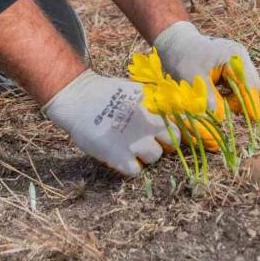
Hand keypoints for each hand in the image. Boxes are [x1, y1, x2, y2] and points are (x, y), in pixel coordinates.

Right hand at [42, 69, 177, 176]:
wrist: (79, 98)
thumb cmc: (107, 91)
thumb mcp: (136, 89)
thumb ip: (154, 100)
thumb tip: (173, 109)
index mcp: (154, 107)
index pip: (180, 122)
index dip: (179, 127)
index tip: (170, 129)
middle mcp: (149, 126)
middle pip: (173, 141)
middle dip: (165, 141)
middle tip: (150, 138)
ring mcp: (136, 143)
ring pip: (155, 157)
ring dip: (146, 154)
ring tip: (131, 145)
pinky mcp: (120, 158)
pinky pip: (136, 171)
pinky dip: (130, 165)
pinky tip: (121, 154)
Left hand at [154, 21, 259, 120]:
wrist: (176, 44)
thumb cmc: (182, 59)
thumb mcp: (193, 80)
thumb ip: (208, 100)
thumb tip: (220, 119)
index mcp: (234, 56)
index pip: (250, 85)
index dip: (250, 104)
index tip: (252, 121)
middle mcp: (240, 58)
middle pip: (251, 88)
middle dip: (239, 103)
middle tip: (220, 111)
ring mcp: (239, 62)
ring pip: (245, 89)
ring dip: (233, 100)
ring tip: (214, 102)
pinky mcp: (233, 69)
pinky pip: (238, 87)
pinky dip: (229, 96)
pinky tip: (215, 97)